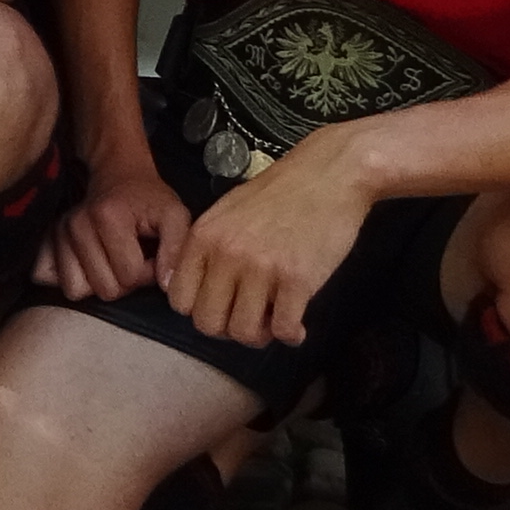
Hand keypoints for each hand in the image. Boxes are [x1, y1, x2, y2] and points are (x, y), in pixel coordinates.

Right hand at [47, 143, 195, 302]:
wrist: (118, 174)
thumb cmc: (149, 197)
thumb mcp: (175, 215)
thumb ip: (176, 249)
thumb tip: (167, 286)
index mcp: (107, 217)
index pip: (130, 275)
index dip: (149, 271)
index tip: (152, 253)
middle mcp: (76, 226)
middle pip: (105, 289)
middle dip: (126, 281)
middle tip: (134, 258)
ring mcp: (58, 234)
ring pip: (78, 291)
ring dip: (102, 282)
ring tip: (115, 261)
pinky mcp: (49, 241)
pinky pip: (58, 281)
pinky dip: (78, 281)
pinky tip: (93, 265)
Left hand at [163, 136, 376, 347]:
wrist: (329, 175)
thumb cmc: (281, 193)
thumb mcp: (228, 212)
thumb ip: (207, 248)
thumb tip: (195, 290)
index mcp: (204, 236)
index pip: (179, 299)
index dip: (200, 310)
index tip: (222, 307)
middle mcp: (226, 253)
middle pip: (208, 323)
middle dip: (229, 329)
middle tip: (250, 319)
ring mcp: (261, 268)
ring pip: (243, 332)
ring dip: (260, 335)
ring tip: (274, 320)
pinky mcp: (297, 279)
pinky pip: (283, 329)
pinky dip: (290, 334)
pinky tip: (297, 325)